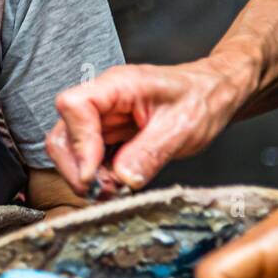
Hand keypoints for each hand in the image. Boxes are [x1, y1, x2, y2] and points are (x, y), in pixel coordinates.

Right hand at [45, 57, 252, 193]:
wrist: (215, 94)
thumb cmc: (202, 99)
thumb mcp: (183, 128)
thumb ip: (150, 153)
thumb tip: (122, 178)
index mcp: (117, 85)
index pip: (74, 106)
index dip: (78, 143)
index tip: (93, 174)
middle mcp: (101, 100)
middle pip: (62, 135)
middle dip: (77, 169)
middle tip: (104, 191)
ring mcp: (101, 119)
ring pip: (70, 151)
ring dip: (86, 177)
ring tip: (116, 190)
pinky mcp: (106, 136)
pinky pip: (88, 159)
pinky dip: (97, 177)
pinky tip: (119, 184)